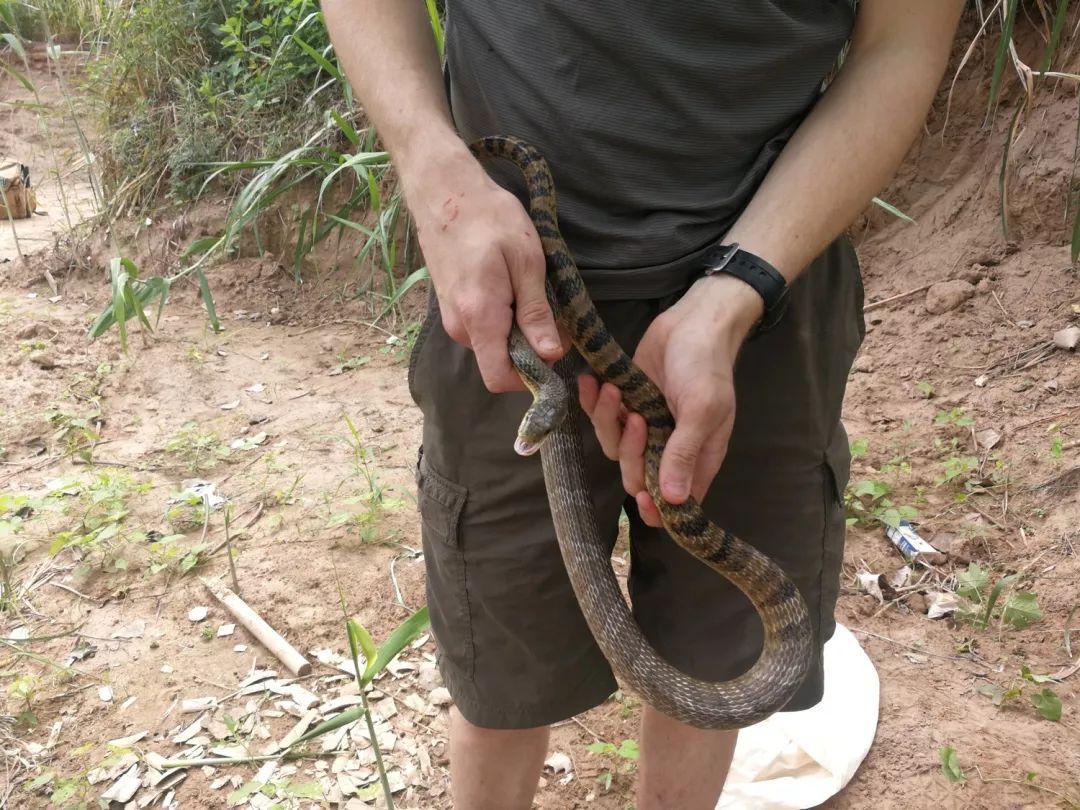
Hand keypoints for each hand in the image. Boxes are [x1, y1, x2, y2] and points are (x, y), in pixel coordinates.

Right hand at [405, 141, 563, 392]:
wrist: (444, 190)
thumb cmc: (489, 218)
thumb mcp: (527, 262)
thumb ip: (536, 314)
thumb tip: (551, 356)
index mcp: (480, 319)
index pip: (500, 379)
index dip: (531, 377)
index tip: (555, 351)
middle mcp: (461, 327)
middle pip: (500, 362)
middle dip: (530, 347)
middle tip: (551, 311)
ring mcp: (452, 318)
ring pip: (493, 343)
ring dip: (517, 329)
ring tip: (528, 288)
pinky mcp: (451, 306)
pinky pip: (483, 327)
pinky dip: (503, 317)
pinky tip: (510, 284)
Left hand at [579, 275, 762, 526]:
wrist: (693, 321)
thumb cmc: (706, 365)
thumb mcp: (702, 409)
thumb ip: (684, 453)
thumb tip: (675, 500)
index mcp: (698, 457)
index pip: (675, 501)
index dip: (656, 507)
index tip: (641, 497)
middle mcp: (669, 447)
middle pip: (637, 474)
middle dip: (630, 452)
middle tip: (637, 419)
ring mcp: (646, 426)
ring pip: (615, 446)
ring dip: (608, 422)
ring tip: (613, 392)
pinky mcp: (626, 403)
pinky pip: (603, 417)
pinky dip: (594, 403)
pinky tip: (590, 383)